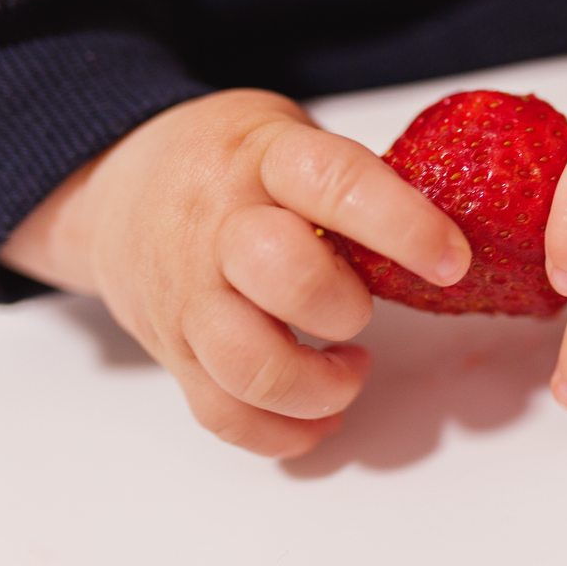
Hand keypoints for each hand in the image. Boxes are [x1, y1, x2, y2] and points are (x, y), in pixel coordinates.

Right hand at [0, 89, 471, 456]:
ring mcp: (189, 295)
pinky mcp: (174, 353)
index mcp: (261, 158)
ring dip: (319, 386)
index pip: (335, 183)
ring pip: (250, 364)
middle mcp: (218, 226)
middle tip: (364, 308)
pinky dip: (284, 433)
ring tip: (349, 371)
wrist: (115, 182)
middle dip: (346, 307)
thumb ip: (351, 179)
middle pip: (285, 276)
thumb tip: (445, 230)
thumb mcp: (286, 133)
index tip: (451, 260)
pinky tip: (320, 416)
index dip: (401, 226)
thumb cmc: (225, 161)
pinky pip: (223, 414)